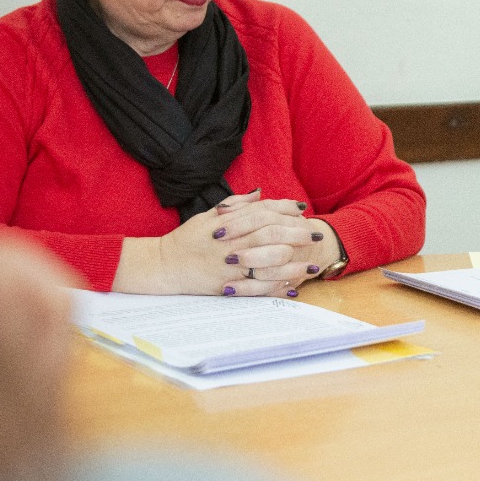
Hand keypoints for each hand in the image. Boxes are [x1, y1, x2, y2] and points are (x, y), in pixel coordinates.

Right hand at [144, 190, 334, 296]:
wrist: (164, 265)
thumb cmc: (188, 238)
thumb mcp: (209, 215)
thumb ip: (236, 204)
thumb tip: (260, 193)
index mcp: (228, 222)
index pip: (264, 212)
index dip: (286, 210)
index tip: (303, 211)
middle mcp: (232, 242)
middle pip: (272, 234)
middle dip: (297, 235)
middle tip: (315, 236)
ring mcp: (230, 265)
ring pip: (269, 262)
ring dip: (294, 265)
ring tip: (312, 267)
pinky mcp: (227, 285)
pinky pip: (257, 287)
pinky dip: (276, 288)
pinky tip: (291, 288)